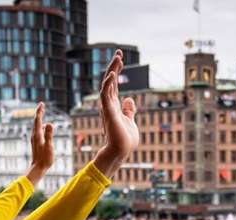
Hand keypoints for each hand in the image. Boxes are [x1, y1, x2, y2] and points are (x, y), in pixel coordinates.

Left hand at [26, 102, 52, 186]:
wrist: (37, 168)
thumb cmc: (45, 159)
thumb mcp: (49, 146)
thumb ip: (49, 135)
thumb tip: (50, 123)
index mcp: (37, 135)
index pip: (38, 120)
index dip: (40, 111)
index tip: (42, 104)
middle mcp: (34, 135)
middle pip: (36, 121)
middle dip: (39, 113)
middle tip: (42, 105)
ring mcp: (35, 139)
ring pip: (36, 126)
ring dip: (39, 118)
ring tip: (42, 113)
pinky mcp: (36, 142)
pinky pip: (37, 130)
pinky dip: (40, 125)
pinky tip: (42, 126)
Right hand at [94, 50, 138, 177]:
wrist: (121, 151)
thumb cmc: (125, 140)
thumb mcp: (130, 121)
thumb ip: (129, 110)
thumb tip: (130, 99)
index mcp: (113, 105)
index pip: (114, 84)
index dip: (117, 70)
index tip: (120, 58)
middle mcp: (108, 104)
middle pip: (110, 80)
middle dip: (114, 66)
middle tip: (119, 52)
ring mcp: (107, 107)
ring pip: (107, 84)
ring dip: (112, 70)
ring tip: (118, 58)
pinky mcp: (108, 112)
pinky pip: (105, 95)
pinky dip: (108, 84)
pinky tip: (112, 74)